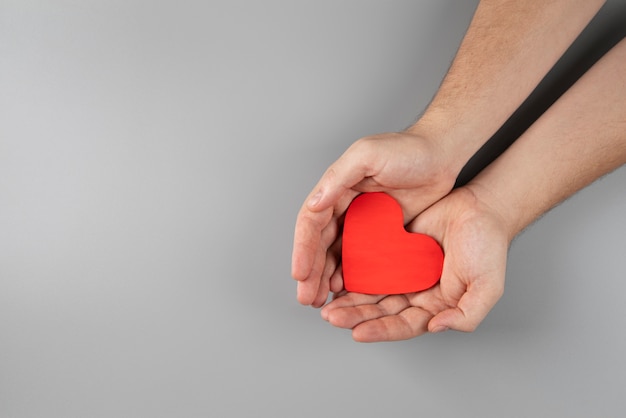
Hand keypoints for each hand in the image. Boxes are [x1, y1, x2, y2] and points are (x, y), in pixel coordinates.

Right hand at [291, 130, 455, 306]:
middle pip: (320, 245)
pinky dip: (351, 276)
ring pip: (337, 255)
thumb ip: (338, 177)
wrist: (442, 155)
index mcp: (336, 188)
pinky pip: (363, 259)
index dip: (302, 249)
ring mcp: (363, 222)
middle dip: (311, 273)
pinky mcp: (383, 234)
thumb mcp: (367, 154)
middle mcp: (344, 206)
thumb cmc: (407, 148)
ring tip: (321, 302)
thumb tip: (315, 203)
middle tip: (307, 298)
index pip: (311, 223)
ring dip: (326, 278)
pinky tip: (347, 293)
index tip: (299, 274)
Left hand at [320, 187, 507, 340]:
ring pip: (371, 289)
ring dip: (350, 298)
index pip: (403, 325)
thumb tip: (437, 328)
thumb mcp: (487, 287)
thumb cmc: (488, 246)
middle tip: (332, 317)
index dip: (381, 330)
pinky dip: (355, 271)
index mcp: (436, 306)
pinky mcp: (394, 249)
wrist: (480, 207)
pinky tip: (337, 275)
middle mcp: (416, 292)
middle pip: (381, 311)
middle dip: (356, 316)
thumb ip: (467, 314)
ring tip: (328, 302)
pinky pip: (371, 263)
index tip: (357, 332)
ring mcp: (404, 271)